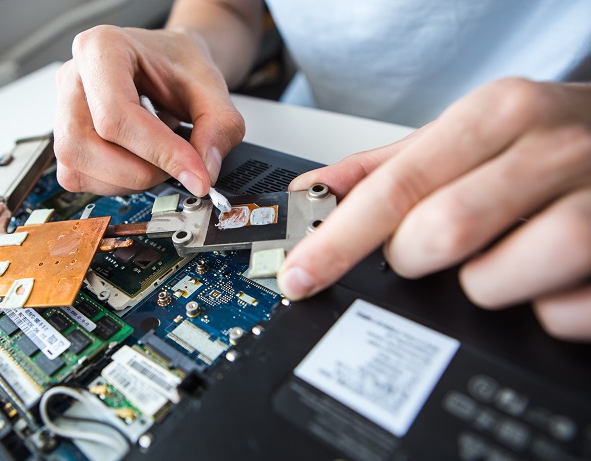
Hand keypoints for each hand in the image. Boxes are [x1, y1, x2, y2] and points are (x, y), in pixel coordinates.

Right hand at [53, 26, 244, 195]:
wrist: (169, 64)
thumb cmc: (179, 65)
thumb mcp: (211, 87)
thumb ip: (219, 127)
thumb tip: (204, 174)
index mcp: (102, 48)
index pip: (116, 114)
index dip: (159, 151)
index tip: (196, 173)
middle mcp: (72, 77)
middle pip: (89, 145)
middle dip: (143, 170)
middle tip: (179, 164)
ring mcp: (62, 110)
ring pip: (79, 167)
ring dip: (129, 180)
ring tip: (160, 159)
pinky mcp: (64, 141)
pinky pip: (78, 177)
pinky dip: (116, 184)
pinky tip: (139, 164)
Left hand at [279, 78, 590, 340]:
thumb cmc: (546, 139)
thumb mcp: (469, 134)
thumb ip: (388, 165)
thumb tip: (312, 192)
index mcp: (499, 114)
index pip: (396, 186)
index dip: (337, 240)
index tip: (300, 276)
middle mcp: (551, 150)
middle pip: (440, 233)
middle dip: (411, 259)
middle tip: (421, 252)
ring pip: (495, 278)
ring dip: (475, 285)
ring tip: (491, 262)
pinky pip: (558, 314)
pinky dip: (534, 310)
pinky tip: (539, 282)